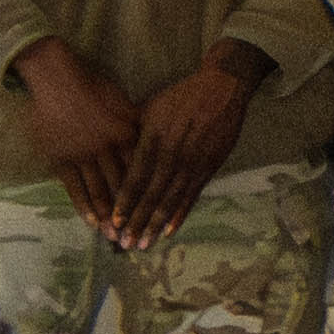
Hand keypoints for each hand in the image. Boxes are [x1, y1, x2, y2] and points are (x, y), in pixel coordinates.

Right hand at [12, 37, 144, 232]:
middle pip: (125, 187)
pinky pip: (75, 189)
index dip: (153, 194)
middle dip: (133, 214)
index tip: (160, 214)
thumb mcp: (126, 105)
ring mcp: (83, 156)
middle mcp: (108, 149)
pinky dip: (85, 207)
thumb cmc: (96, 89)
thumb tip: (157, 145)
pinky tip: (93, 223)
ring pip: (101, 192)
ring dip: (109, 217)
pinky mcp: (61, 160)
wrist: (58, 79)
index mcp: (128, 135)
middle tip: (141, 237)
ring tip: (118, 238)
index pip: (144, 171)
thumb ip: (140, 129)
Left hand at [107, 47, 261, 247]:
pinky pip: (192, 195)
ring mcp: (193, 163)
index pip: (135, 178)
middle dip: (137, 221)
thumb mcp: (150, 107)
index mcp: (154, 140)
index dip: (124, 202)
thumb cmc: (180, 96)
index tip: (113, 222)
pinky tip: (170, 230)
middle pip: (151, 195)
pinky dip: (180, 214)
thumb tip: (111, 149)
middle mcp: (172, 156)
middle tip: (125, 244)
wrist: (222, 88)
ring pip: (171, 200)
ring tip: (145, 244)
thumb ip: (133, 132)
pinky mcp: (209, 167)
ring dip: (156, 224)